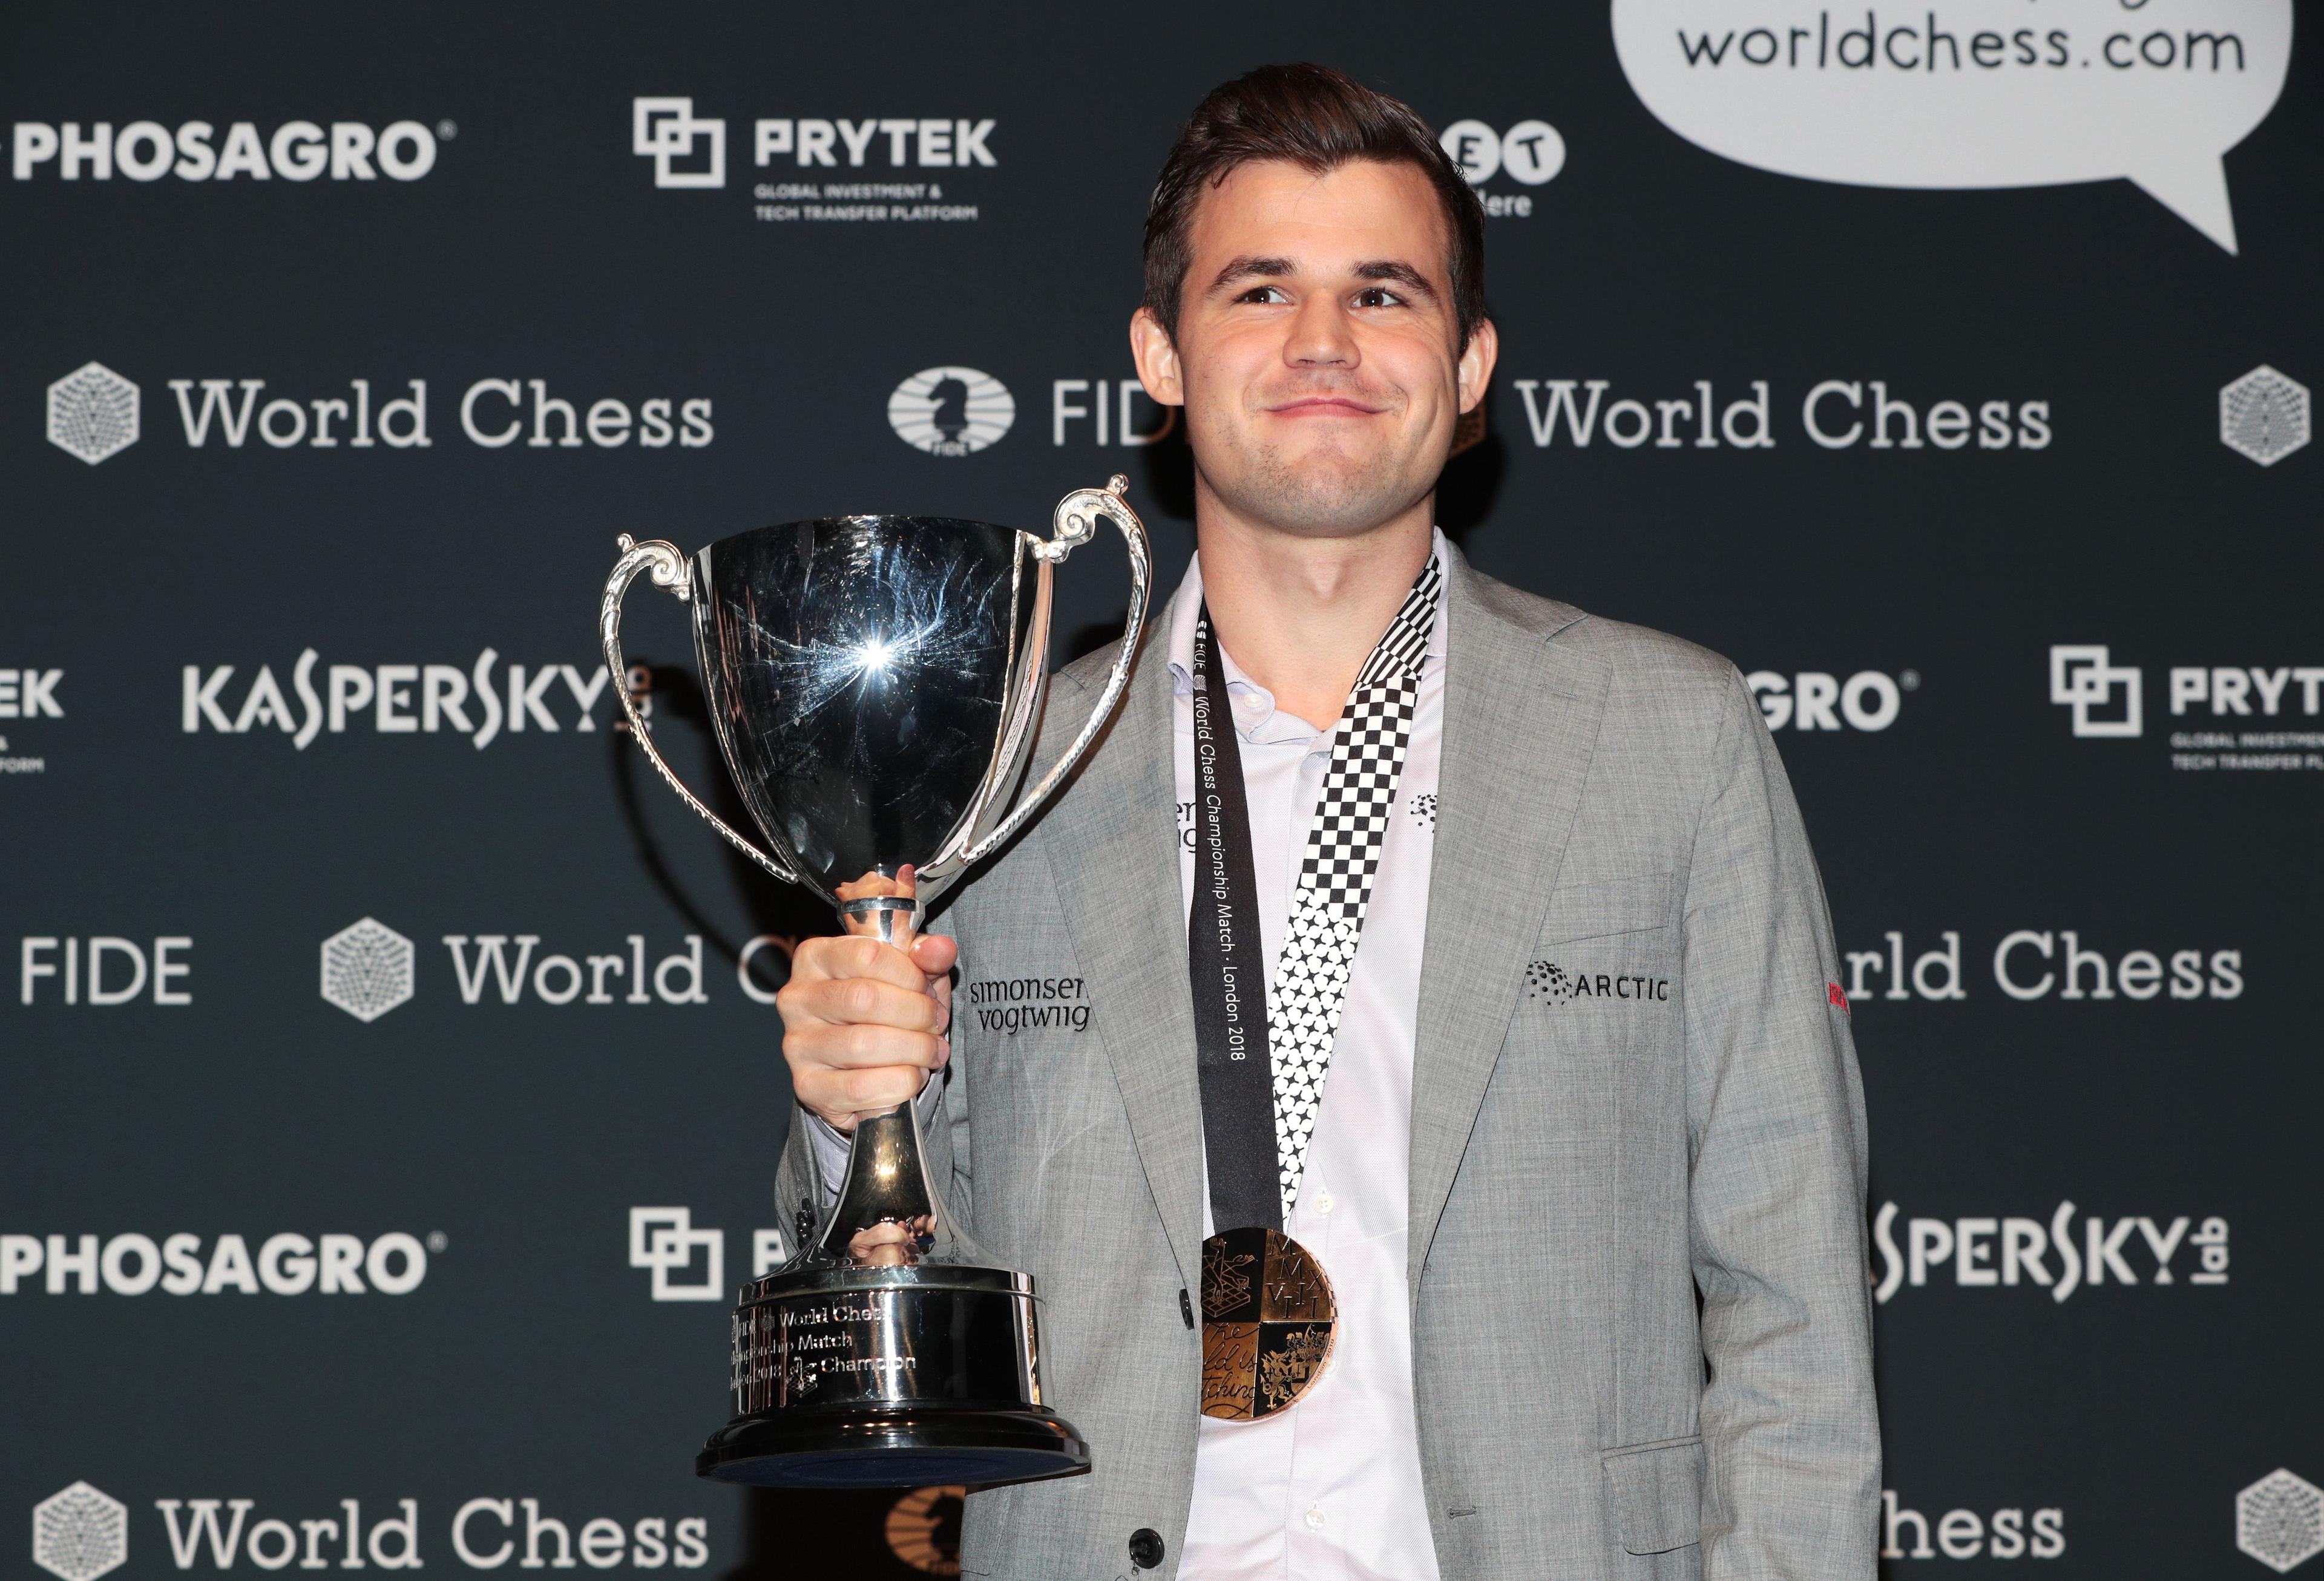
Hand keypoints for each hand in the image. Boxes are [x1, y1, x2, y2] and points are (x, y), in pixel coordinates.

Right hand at [776, 868, 956, 1132]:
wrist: (857, 1066)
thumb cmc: (881, 1010)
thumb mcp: (906, 974)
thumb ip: (925, 957)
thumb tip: (941, 949)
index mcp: (815, 958)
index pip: (867, 954)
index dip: (911, 975)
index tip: (929, 991)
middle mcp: (797, 998)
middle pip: (865, 999)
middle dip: (916, 1014)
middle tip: (937, 1023)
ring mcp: (798, 1044)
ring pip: (864, 1044)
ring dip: (915, 1050)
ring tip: (931, 1052)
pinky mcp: (807, 1086)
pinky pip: (860, 1087)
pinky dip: (900, 1083)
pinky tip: (912, 1076)